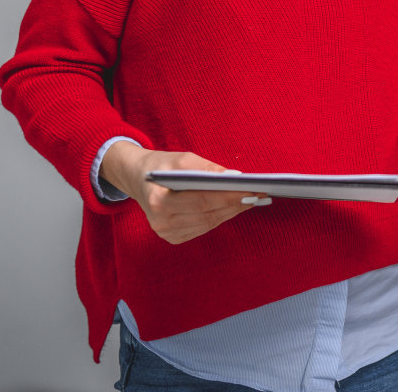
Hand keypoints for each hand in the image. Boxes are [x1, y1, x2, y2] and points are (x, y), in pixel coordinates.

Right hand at [99, 142, 262, 243]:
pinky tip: (233, 208)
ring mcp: (166, 233)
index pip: (202, 200)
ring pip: (208, 223)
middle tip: (259, 194)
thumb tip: (234, 177)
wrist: (138, 179)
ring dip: (231, 212)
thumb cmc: (162, 166)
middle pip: (208, 214)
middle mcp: (161, 222)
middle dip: (235, 204)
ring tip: (251, 200)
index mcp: (159, 200)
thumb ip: (207, 168)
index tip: (252, 190)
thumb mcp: (182, 159)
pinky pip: (203, 228)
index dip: (229, 196)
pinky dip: (219, 217)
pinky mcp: (172, 238)